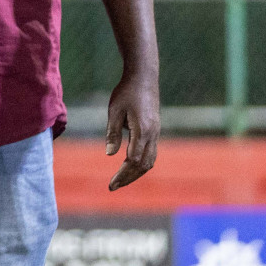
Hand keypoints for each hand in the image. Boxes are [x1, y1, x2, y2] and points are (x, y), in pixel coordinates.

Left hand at [106, 71, 159, 190]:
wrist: (144, 78)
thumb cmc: (126, 92)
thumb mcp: (114, 111)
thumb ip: (112, 133)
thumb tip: (109, 155)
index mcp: (143, 131)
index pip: (134, 161)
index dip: (123, 174)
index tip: (111, 184)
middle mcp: (153, 135)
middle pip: (144, 165)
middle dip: (129, 178)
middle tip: (113, 186)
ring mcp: (156, 133)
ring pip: (150, 161)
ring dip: (136, 173)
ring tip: (120, 180)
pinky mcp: (155, 131)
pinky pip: (151, 153)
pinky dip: (142, 164)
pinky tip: (130, 166)